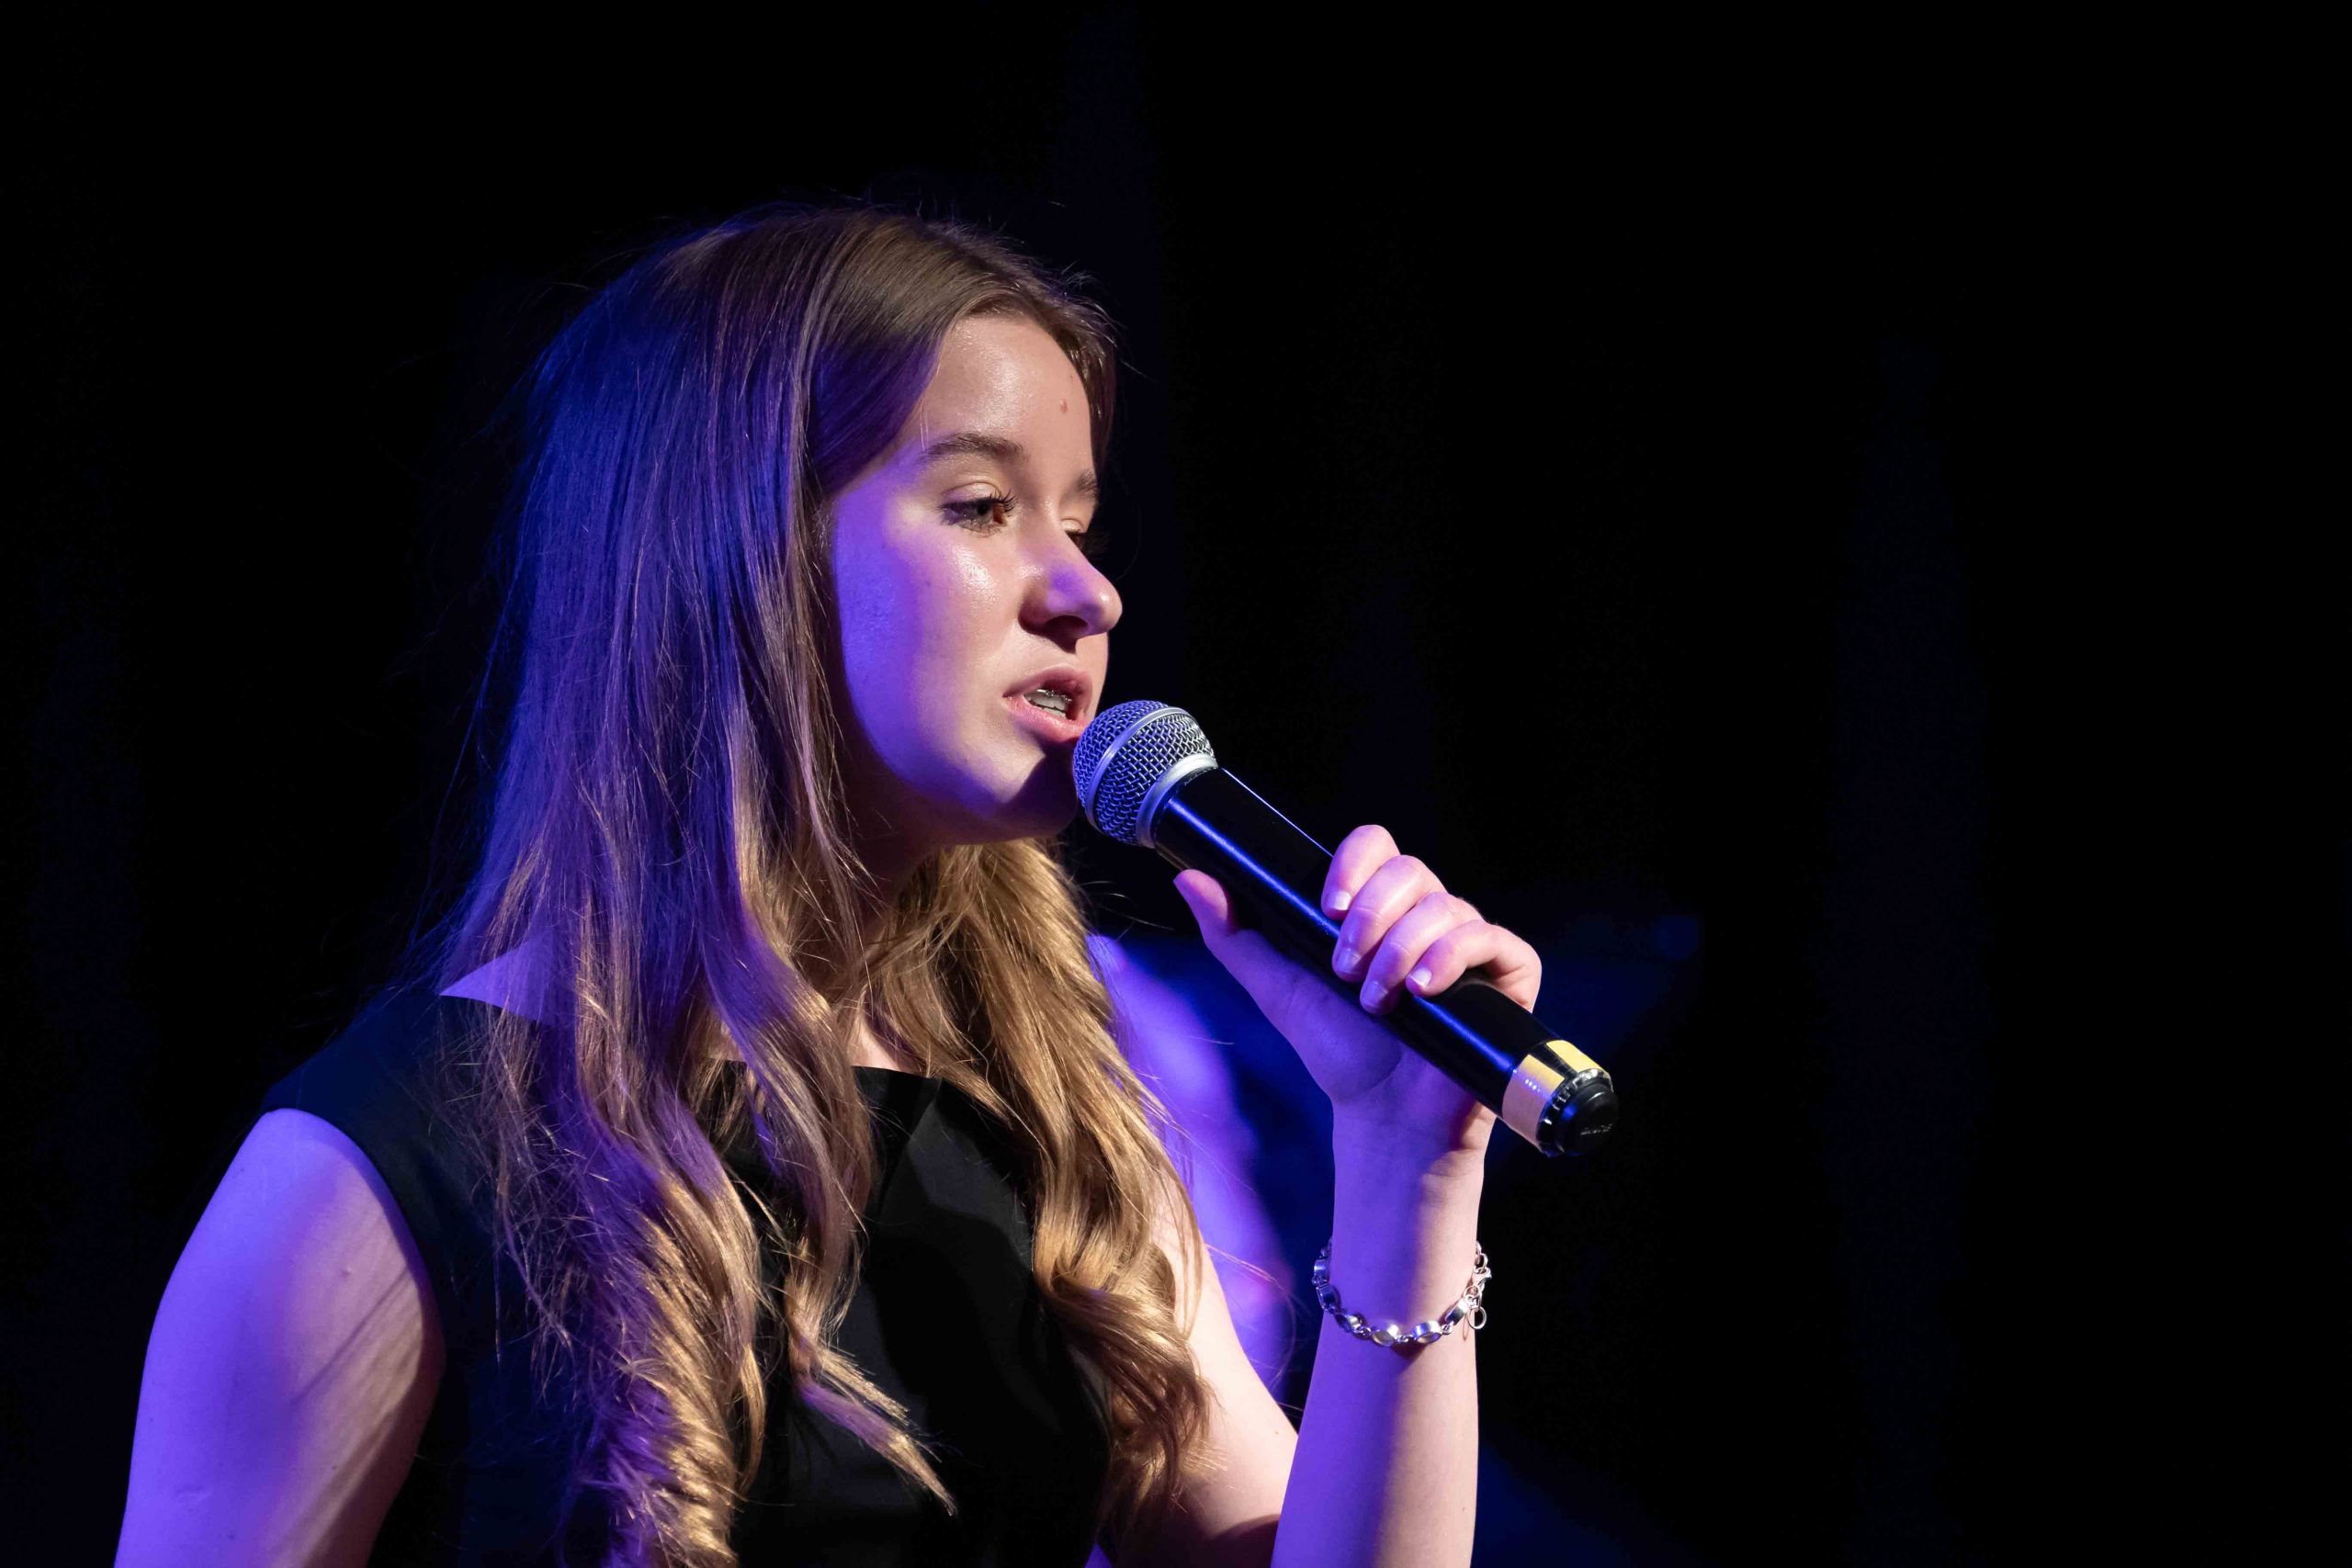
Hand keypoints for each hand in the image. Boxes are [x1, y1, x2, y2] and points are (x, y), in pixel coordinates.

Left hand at [1171, 824, 1541, 1161]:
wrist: (1384, 1116)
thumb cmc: (1339, 1053)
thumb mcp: (1278, 988)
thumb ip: (1235, 935)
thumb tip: (1187, 877)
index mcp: (1380, 909)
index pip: (1377, 847)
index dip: (1354, 864)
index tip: (1327, 907)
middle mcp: (1428, 917)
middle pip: (1411, 870)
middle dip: (1371, 916)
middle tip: (1345, 968)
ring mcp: (1471, 944)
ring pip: (1446, 906)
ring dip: (1401, 950)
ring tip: (1379, 1000)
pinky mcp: (1509, 975)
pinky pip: (1495, 938)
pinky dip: (1456, 956)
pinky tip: (1424, 989)